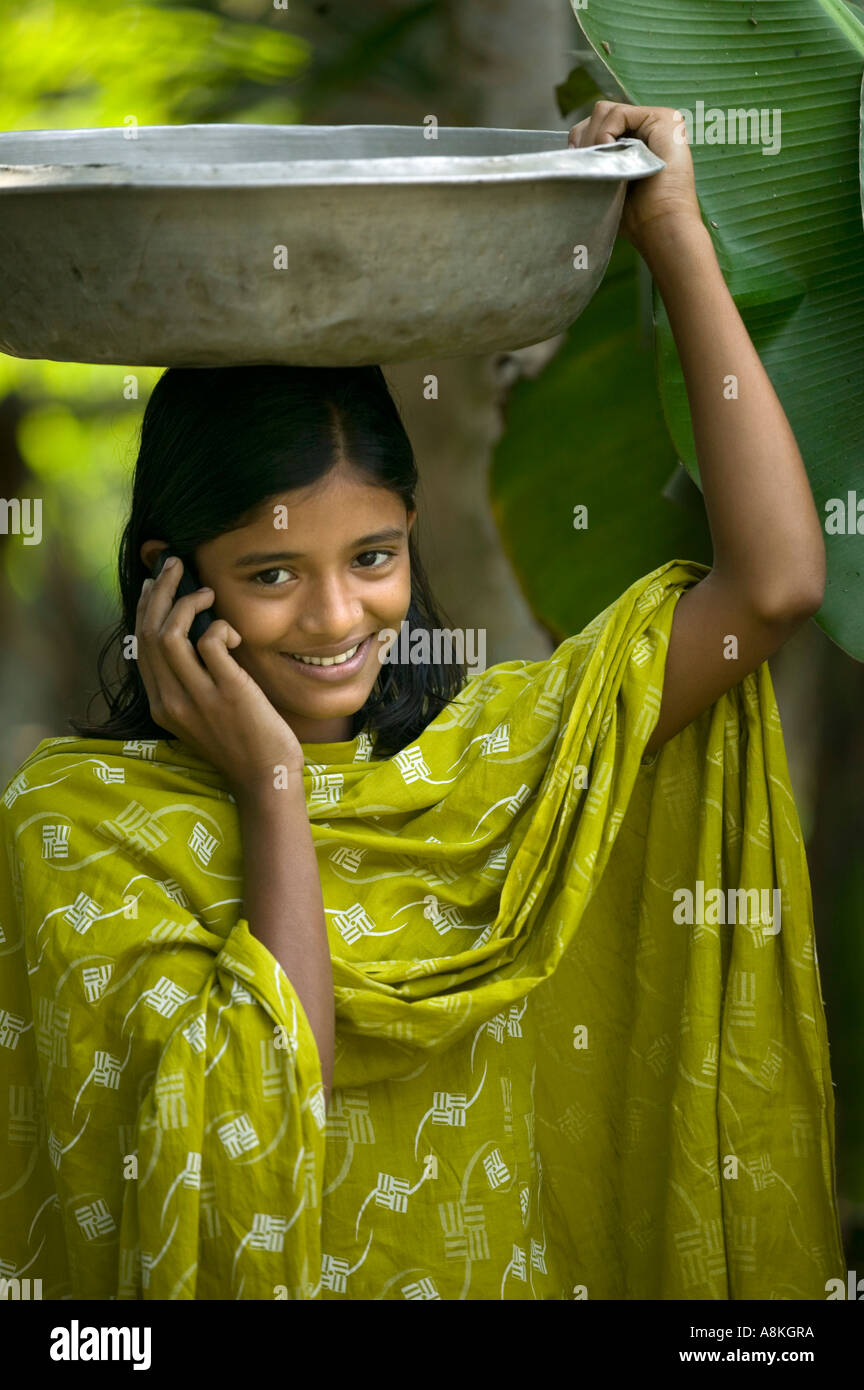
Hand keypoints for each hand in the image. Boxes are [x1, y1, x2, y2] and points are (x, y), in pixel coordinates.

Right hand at [136, 556, 304, 788]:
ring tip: (206, 592)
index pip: (141, 646)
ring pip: (170, 634)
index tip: (158, 584)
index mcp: (161, 705)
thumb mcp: (203, 712)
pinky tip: (233, 633)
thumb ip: (192, 680)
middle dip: (161, 592)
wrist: (265, 777)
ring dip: (186, 602)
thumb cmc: (242, 742)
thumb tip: (196, 634)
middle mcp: (171, 701)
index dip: (147, 608)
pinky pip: (210, 642)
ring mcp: (197, 698)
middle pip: (149, 633)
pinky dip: (219, 627)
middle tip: (176, 566)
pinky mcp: (227, 693)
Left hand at [568, 101, 702, 256]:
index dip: (580, 140)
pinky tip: (609, 154)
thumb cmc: (635, 217)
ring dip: (593, 137)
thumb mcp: (605, 184)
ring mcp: (658, 121)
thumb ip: (593, 162)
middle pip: (598, 114)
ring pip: (605, 110)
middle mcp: (648, 128)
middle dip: (584, 138)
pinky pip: (619, 112)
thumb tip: (568, 153)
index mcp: (637, 141)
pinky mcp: (664, 118)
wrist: (659, 226)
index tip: (575, 163)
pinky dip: (605, 132)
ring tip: (600, 164)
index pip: (597, 125)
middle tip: (587, 166)